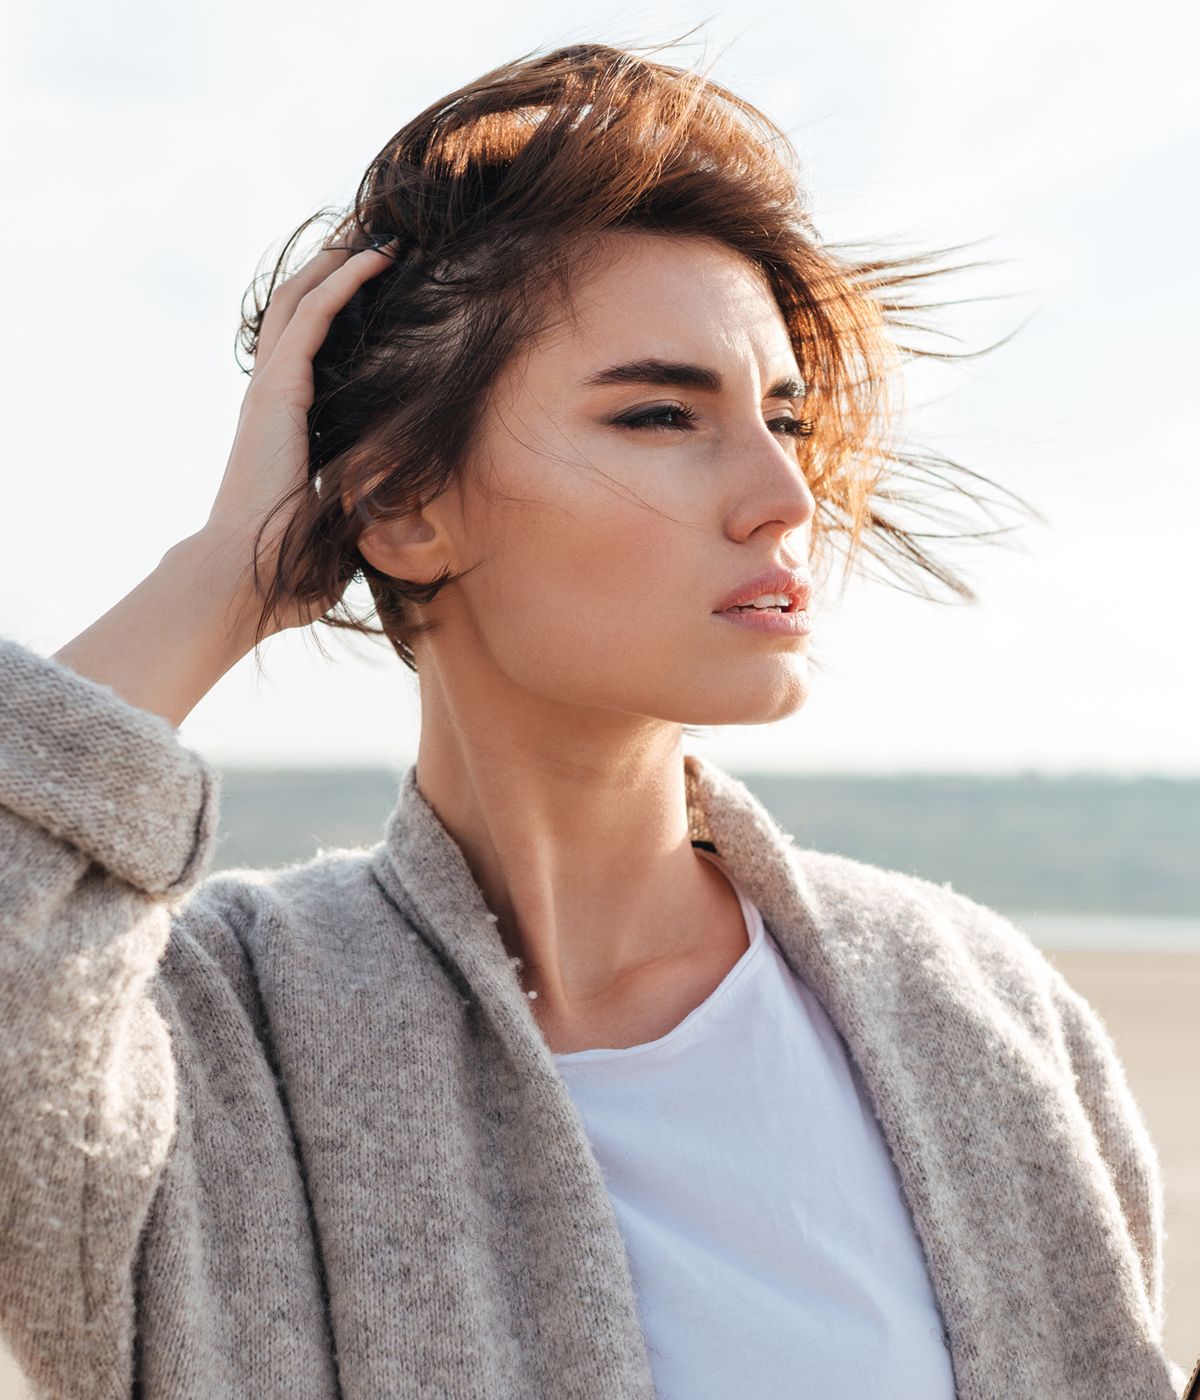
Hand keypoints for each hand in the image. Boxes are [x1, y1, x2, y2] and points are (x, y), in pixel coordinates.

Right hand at [200, 238, 397, 636]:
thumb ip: (365, 512)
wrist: (243, 578)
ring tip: (378, 229)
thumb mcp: (337, 529)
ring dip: (340, 261)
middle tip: (374, 234)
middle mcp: (272, 398)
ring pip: (302, 301)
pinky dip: (342, 283)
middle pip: (299, 310)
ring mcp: (270, 391)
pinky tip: (375, 258)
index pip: (308, 351)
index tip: (373, 286)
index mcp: (284, 426)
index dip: (336, 312)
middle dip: (334, 268)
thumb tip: (414, 532)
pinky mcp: (278, 392)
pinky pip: (311, 319)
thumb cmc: (288, 570)